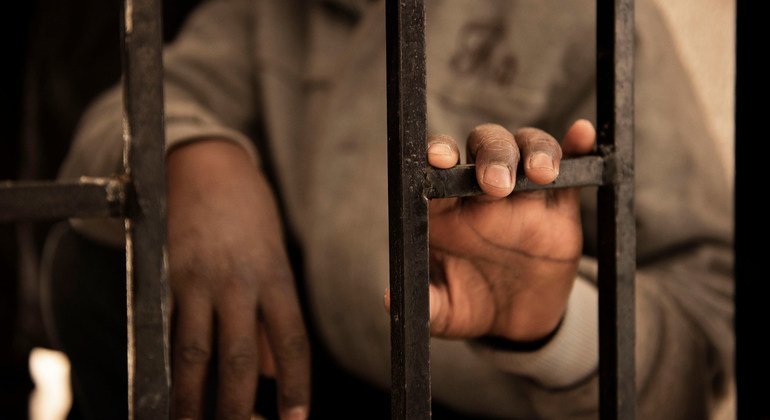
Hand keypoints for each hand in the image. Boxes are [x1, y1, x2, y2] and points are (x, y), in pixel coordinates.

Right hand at [167, 140, 308, 418]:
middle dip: (239, 406)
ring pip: (194, 353)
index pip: (291, 341)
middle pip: (240, 357)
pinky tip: (162, 393)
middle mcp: (238, 282)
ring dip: (192, 400)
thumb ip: (274, 316)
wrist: (204, 165)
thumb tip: (277, 372)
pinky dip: (163, 367)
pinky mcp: (164, 277)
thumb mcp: (273, 258)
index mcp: (274, 276)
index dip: (295, 386)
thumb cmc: (248, 215)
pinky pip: (163, 331)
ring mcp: (197, 280)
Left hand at [424, 120, 595, 341]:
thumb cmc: (471, 305)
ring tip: (541, 173)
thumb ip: (425, 303)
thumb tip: (391, 300)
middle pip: (486, 146)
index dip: (438, 154)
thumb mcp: (446, 312)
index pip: (440, 168)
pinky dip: (576, 147)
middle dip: (492, 155)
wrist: (518, 322)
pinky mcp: (559, 204)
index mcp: (448, 209)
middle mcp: (483, 191)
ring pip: (528, 147)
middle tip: (496, 185)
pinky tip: (582, 134)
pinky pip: (572, 167)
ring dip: (535, 150)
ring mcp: (524, 193)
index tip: (440, 159)